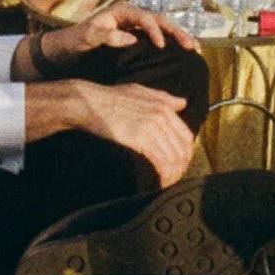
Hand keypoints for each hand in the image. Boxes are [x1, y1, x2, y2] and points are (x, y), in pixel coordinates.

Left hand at [40, 3, 192, 66]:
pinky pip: (158, 36)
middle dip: (177, 32)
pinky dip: (171, 43)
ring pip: (163, 27)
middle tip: (192, 46)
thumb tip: (131, 38)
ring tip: (195, 48)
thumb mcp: (88, 37)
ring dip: (179, 37)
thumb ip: (107, 36)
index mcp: (122, 10)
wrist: (68, 47)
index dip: (155, 30)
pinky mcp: (137, 35)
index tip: (161, 46)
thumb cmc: (76, 40)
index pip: (145, 17)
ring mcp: (135, 24)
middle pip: (160, 20)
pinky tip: (183, 52)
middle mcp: (131, 14)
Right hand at [45, 77, 195, 184]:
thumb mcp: (139, 91)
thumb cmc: (109, 97)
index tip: (179, 165)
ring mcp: (152, 127)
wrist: (88, 102)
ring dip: (173, 175)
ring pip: (174, 158)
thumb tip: (182, 103)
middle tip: (173, 178)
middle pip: (182, 150)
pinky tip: (161, 183)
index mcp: (164, 106)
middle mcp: (162, 116)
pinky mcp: (141, 138)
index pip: (186, 136)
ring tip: (167, 183)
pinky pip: (161, 162)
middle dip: (181, 168)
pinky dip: (164, 175)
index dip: (185, 155)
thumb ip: (163, 98)